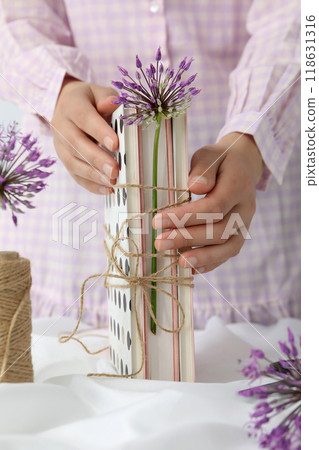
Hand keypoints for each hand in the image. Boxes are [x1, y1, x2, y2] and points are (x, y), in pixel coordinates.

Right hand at [51, 76, 119, 193]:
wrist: (67, 106)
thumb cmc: (90, 101)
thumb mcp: (99, 92)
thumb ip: (108, 98)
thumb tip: (112, 104)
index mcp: (71, 105)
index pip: (84, 118)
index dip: (98, 132)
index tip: (115, 144)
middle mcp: (61, 126)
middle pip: (76, 144)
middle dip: (96, 159)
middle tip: (115, 171)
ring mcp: (60, 145)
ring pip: (74, 163)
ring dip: (94, 175)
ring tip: (113, 182)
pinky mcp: (64, 160)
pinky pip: (75, 175)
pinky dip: (91, 185)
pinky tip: (107, 190)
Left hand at [152, 133, 263, 273]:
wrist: (242, 168)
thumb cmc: (218, 162)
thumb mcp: (209, 155)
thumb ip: (202, 169)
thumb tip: (194, 187)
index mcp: (239, 184)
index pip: (213, 206)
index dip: (185, 217)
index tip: (157, 221)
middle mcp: (246, 208)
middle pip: (219, 230)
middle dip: (188, 238)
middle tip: (160, 242)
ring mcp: (245, 224)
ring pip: (228, 246)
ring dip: (202, 257)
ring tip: (178, 262)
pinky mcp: (240, 236)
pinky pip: (228, 253)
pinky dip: (211, 263)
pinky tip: (191, 268)